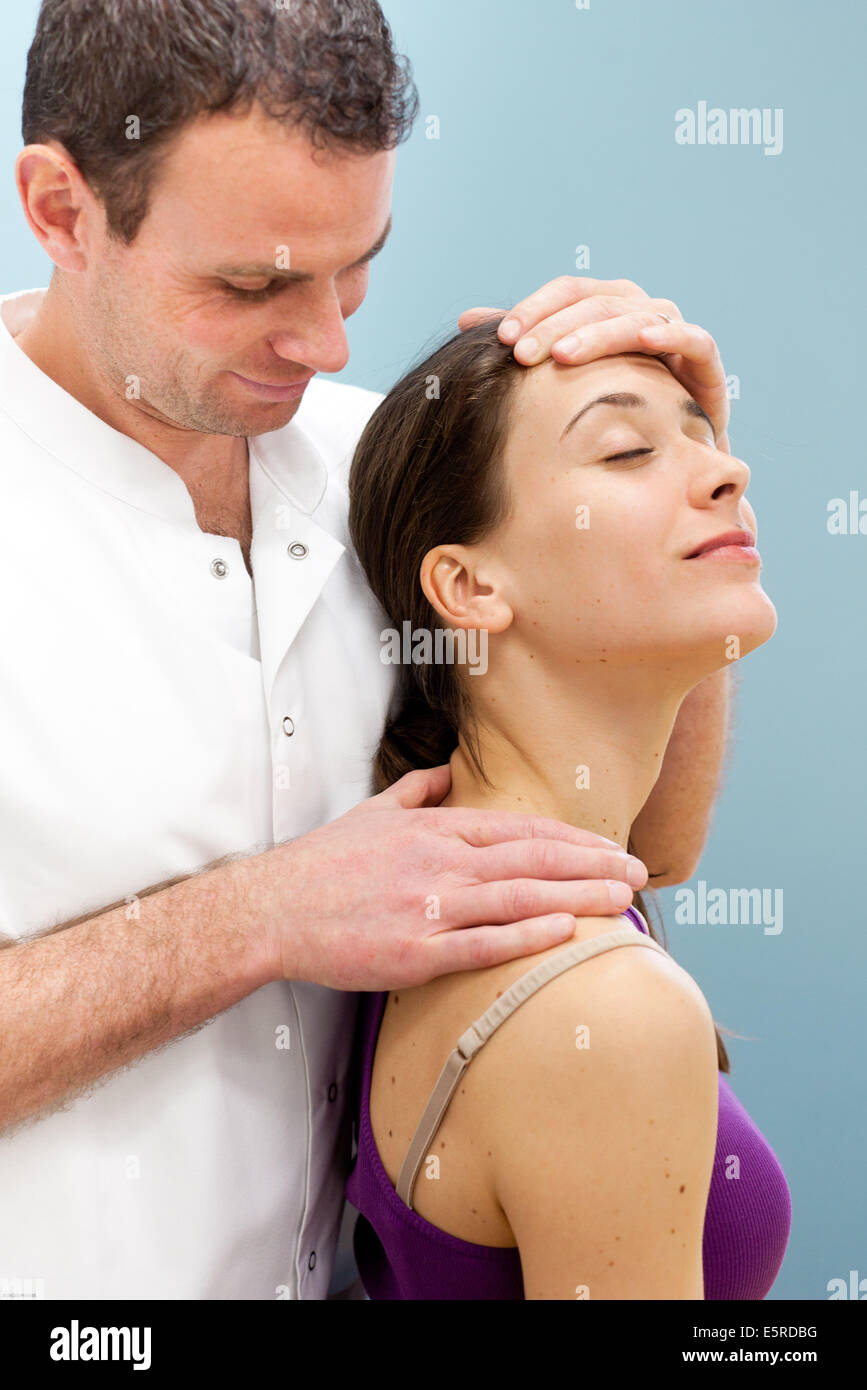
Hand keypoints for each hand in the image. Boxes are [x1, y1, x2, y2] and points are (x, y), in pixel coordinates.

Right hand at [260, 764, 647, 990]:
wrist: (273, 909)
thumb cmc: (322, 864)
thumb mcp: (372, 812)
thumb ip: (418, 791)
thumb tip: (448, 770)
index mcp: (435, 829)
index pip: (520, 829)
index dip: (573, 840)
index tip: (611, 848)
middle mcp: (439, 862)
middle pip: (532, 859)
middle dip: (593, 866)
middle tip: (639, 874)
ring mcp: (428, 906)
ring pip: (518, 896)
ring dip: (576, 897)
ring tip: (623, 902)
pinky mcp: (413, 951)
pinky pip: (480, 943)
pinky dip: (524, 936)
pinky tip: (562, 931)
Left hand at [458, 275, 730, 453]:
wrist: (668, 456)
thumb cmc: (611, 409)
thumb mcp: (565, 377)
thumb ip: (525, 343)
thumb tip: (467, 319)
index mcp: (606, 308)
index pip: (568, 293)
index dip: (534, 309)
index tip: (500, 338)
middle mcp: (640, 311)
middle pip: (596, 302)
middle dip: (555, 325)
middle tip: (521, 353)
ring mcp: (674, 332)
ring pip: (637, 316)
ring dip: (599, 332)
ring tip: (564, 355)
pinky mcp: (705, 362)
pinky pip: (692, 338)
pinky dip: (670, 334)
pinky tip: (645, 339)